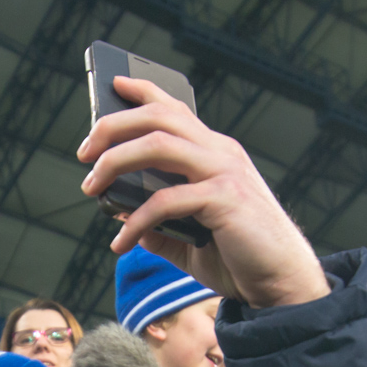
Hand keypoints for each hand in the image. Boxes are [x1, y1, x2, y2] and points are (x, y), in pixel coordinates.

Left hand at [78, 75, 326, 309]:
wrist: (282, 282)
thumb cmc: (240, 258)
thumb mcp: (190, 238)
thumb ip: (159, 225)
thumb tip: (122, 215)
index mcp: (215, 153)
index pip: (175, 109)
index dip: (143, 91)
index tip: (113, 85)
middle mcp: (220, 153)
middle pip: (158, 117)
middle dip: (113, 127)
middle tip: (84, 153)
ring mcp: (224, 172)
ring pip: (158, 144)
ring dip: (116, 161)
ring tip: (92, 188)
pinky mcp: (224, 199)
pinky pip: (165, 200)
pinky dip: (135, 221)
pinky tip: (121, 242)